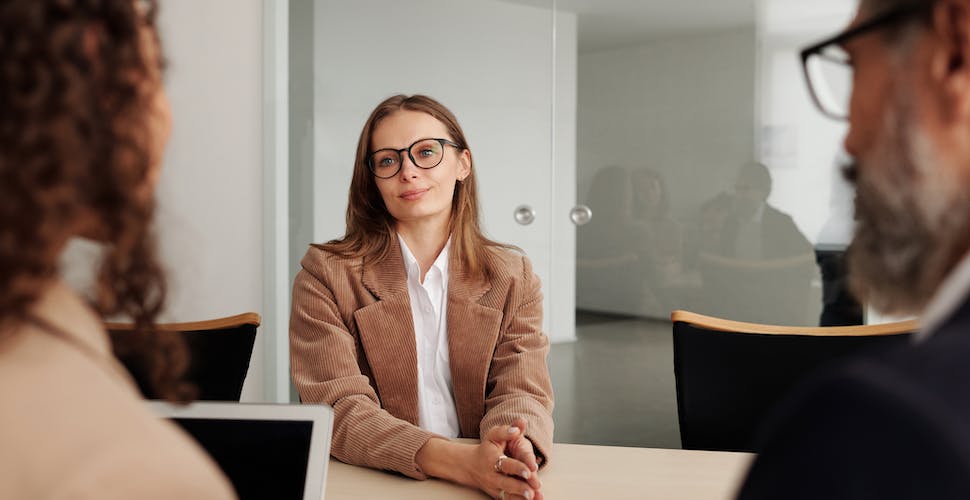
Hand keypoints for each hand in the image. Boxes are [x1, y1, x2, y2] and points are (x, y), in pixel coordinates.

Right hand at [414, 421, 542, 498]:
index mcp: (492, 459)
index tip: (530, 470)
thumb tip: (520, 424)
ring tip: (533, 497)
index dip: (518, 467)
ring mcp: (494, 487)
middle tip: (532, 491)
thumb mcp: (493, 436)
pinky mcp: (497, 494)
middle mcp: (492, 475)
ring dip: (520, 498)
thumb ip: (507, 430)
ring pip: (508, 494)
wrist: (469, 465)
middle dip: (519, 487)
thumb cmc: (486, 449)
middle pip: (506, 483)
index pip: (506, 464)